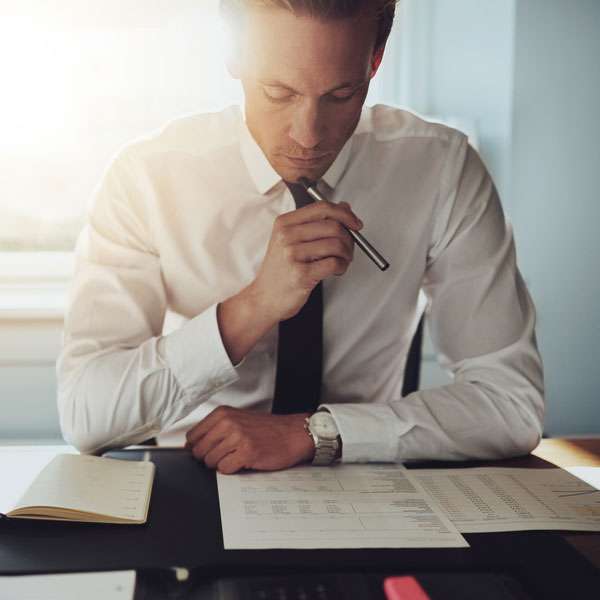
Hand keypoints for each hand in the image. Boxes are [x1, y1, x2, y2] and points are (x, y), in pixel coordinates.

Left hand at [184, 406, 314, 473]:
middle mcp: (228, 423)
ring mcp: (237, 437)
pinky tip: (244, 461)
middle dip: (209, 458)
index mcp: (222, 413)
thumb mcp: (237, 420)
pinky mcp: (246, 453)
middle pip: (199, 451)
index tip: (209, 450)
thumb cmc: (267, 429)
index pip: (192, 436)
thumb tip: (190, 446)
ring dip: (222, 464)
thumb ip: (215, 429)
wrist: (293, 433)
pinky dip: (233, 469)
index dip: (198, 448)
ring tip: (238, 456)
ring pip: (210, 461)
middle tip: (226, 455)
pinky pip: (225, 469)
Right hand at [249, 201, 362, 321]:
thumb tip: (344, 207)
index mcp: (285, 223)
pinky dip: (342, 266)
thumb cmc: (279, 271)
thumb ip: (316, 222)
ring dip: (346, 254)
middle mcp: (287, 236)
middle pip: (333, 226)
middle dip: (349, 238)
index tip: (355, 224)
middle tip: (348, 248)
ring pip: (336, 244)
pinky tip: (336, 270)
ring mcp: (293, 255)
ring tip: (342, 261)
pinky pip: (334, 263)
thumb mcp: (291, 240)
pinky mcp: (301, 274)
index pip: (322, 208)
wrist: (264, 298)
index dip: (345, 214)